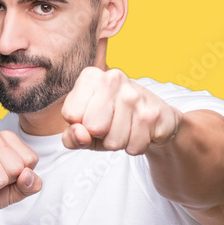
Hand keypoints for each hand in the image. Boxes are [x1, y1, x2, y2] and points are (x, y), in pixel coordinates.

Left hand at [61, 67, 181, 154]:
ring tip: (124, 128)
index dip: (79, 125)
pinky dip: (134, 147)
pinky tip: (138, 132)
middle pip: (93, 127)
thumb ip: (70, 136)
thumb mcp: (83, 128)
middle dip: (99, 135)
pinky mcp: (152, 113)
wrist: (153, 118)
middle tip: (109, 125)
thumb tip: (79, 134)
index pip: (71, 114)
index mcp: (90, 77)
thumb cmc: (110, 120)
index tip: (91, 117)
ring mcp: (135, 95)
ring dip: (117, 142)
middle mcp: (113, 79)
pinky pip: (133, 147)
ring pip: (114, 141)